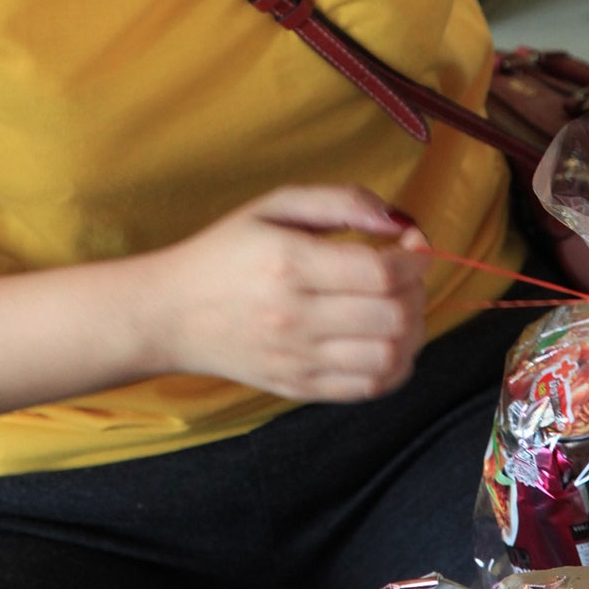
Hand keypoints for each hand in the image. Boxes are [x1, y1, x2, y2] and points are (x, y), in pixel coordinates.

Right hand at [143, 185, 429, 402]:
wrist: (170, 314)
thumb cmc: (225, 252)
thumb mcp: (273, 207)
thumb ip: (339, 201)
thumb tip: (397, 218)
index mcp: (289, 264)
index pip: (382, 273)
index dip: (415, 257)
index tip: (412, 244)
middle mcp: (295, 317)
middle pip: (395, 317)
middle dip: (418, 290)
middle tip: (406, 275)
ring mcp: (298, 359)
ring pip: (391, 358)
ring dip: (414, 331)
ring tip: (398, 307)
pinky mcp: (299, 387)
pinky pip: (370, 388)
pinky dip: (396, 365)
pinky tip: (384, 339)